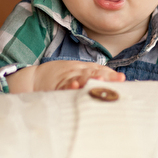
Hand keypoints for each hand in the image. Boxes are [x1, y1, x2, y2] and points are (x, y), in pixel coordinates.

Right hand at [6, 61, 124, 92]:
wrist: (34, 78)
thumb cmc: (60, 77)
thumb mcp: (78, 73)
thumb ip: (96, 76)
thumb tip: (118, 81)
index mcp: (84, 70)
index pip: (101, 70)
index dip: (111, 74)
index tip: (122, 79)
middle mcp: (77, 72)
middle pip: (93, 73)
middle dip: (105, 76)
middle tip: (117, 80)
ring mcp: (66, 78)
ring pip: (79, 78)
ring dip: (89, 80)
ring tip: (99, 81)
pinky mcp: (55, 85)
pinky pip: (63, 86)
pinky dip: (68, 86)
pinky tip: (74, 86)